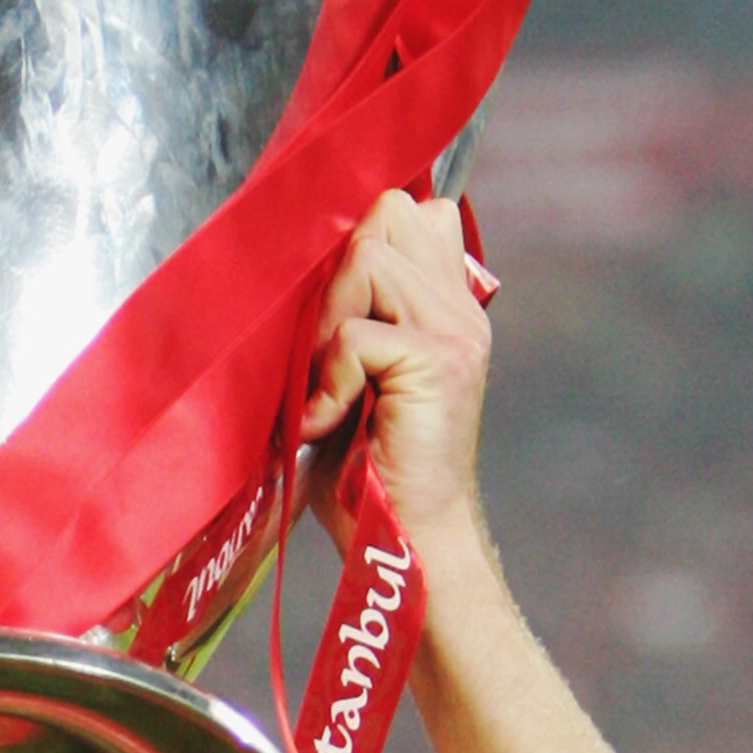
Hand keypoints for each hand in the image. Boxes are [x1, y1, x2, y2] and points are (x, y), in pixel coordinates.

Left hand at [301, 191, 490, 564]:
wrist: (409, 542)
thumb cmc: (368, 474)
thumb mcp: (351, 380)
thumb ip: (344, 319)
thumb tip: (294, 271)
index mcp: (446, 304)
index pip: (408, 210)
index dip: (357, 240)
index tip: (325, 312)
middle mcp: (458, 307)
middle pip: (387, 213)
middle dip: (337, 272)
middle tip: (324, 351)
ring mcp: (454, 329)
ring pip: (368, 258)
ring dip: (328, 321)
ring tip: (327, 385)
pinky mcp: (436, 360)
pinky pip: (353, 334)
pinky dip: (328, 380)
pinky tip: (330, 423)